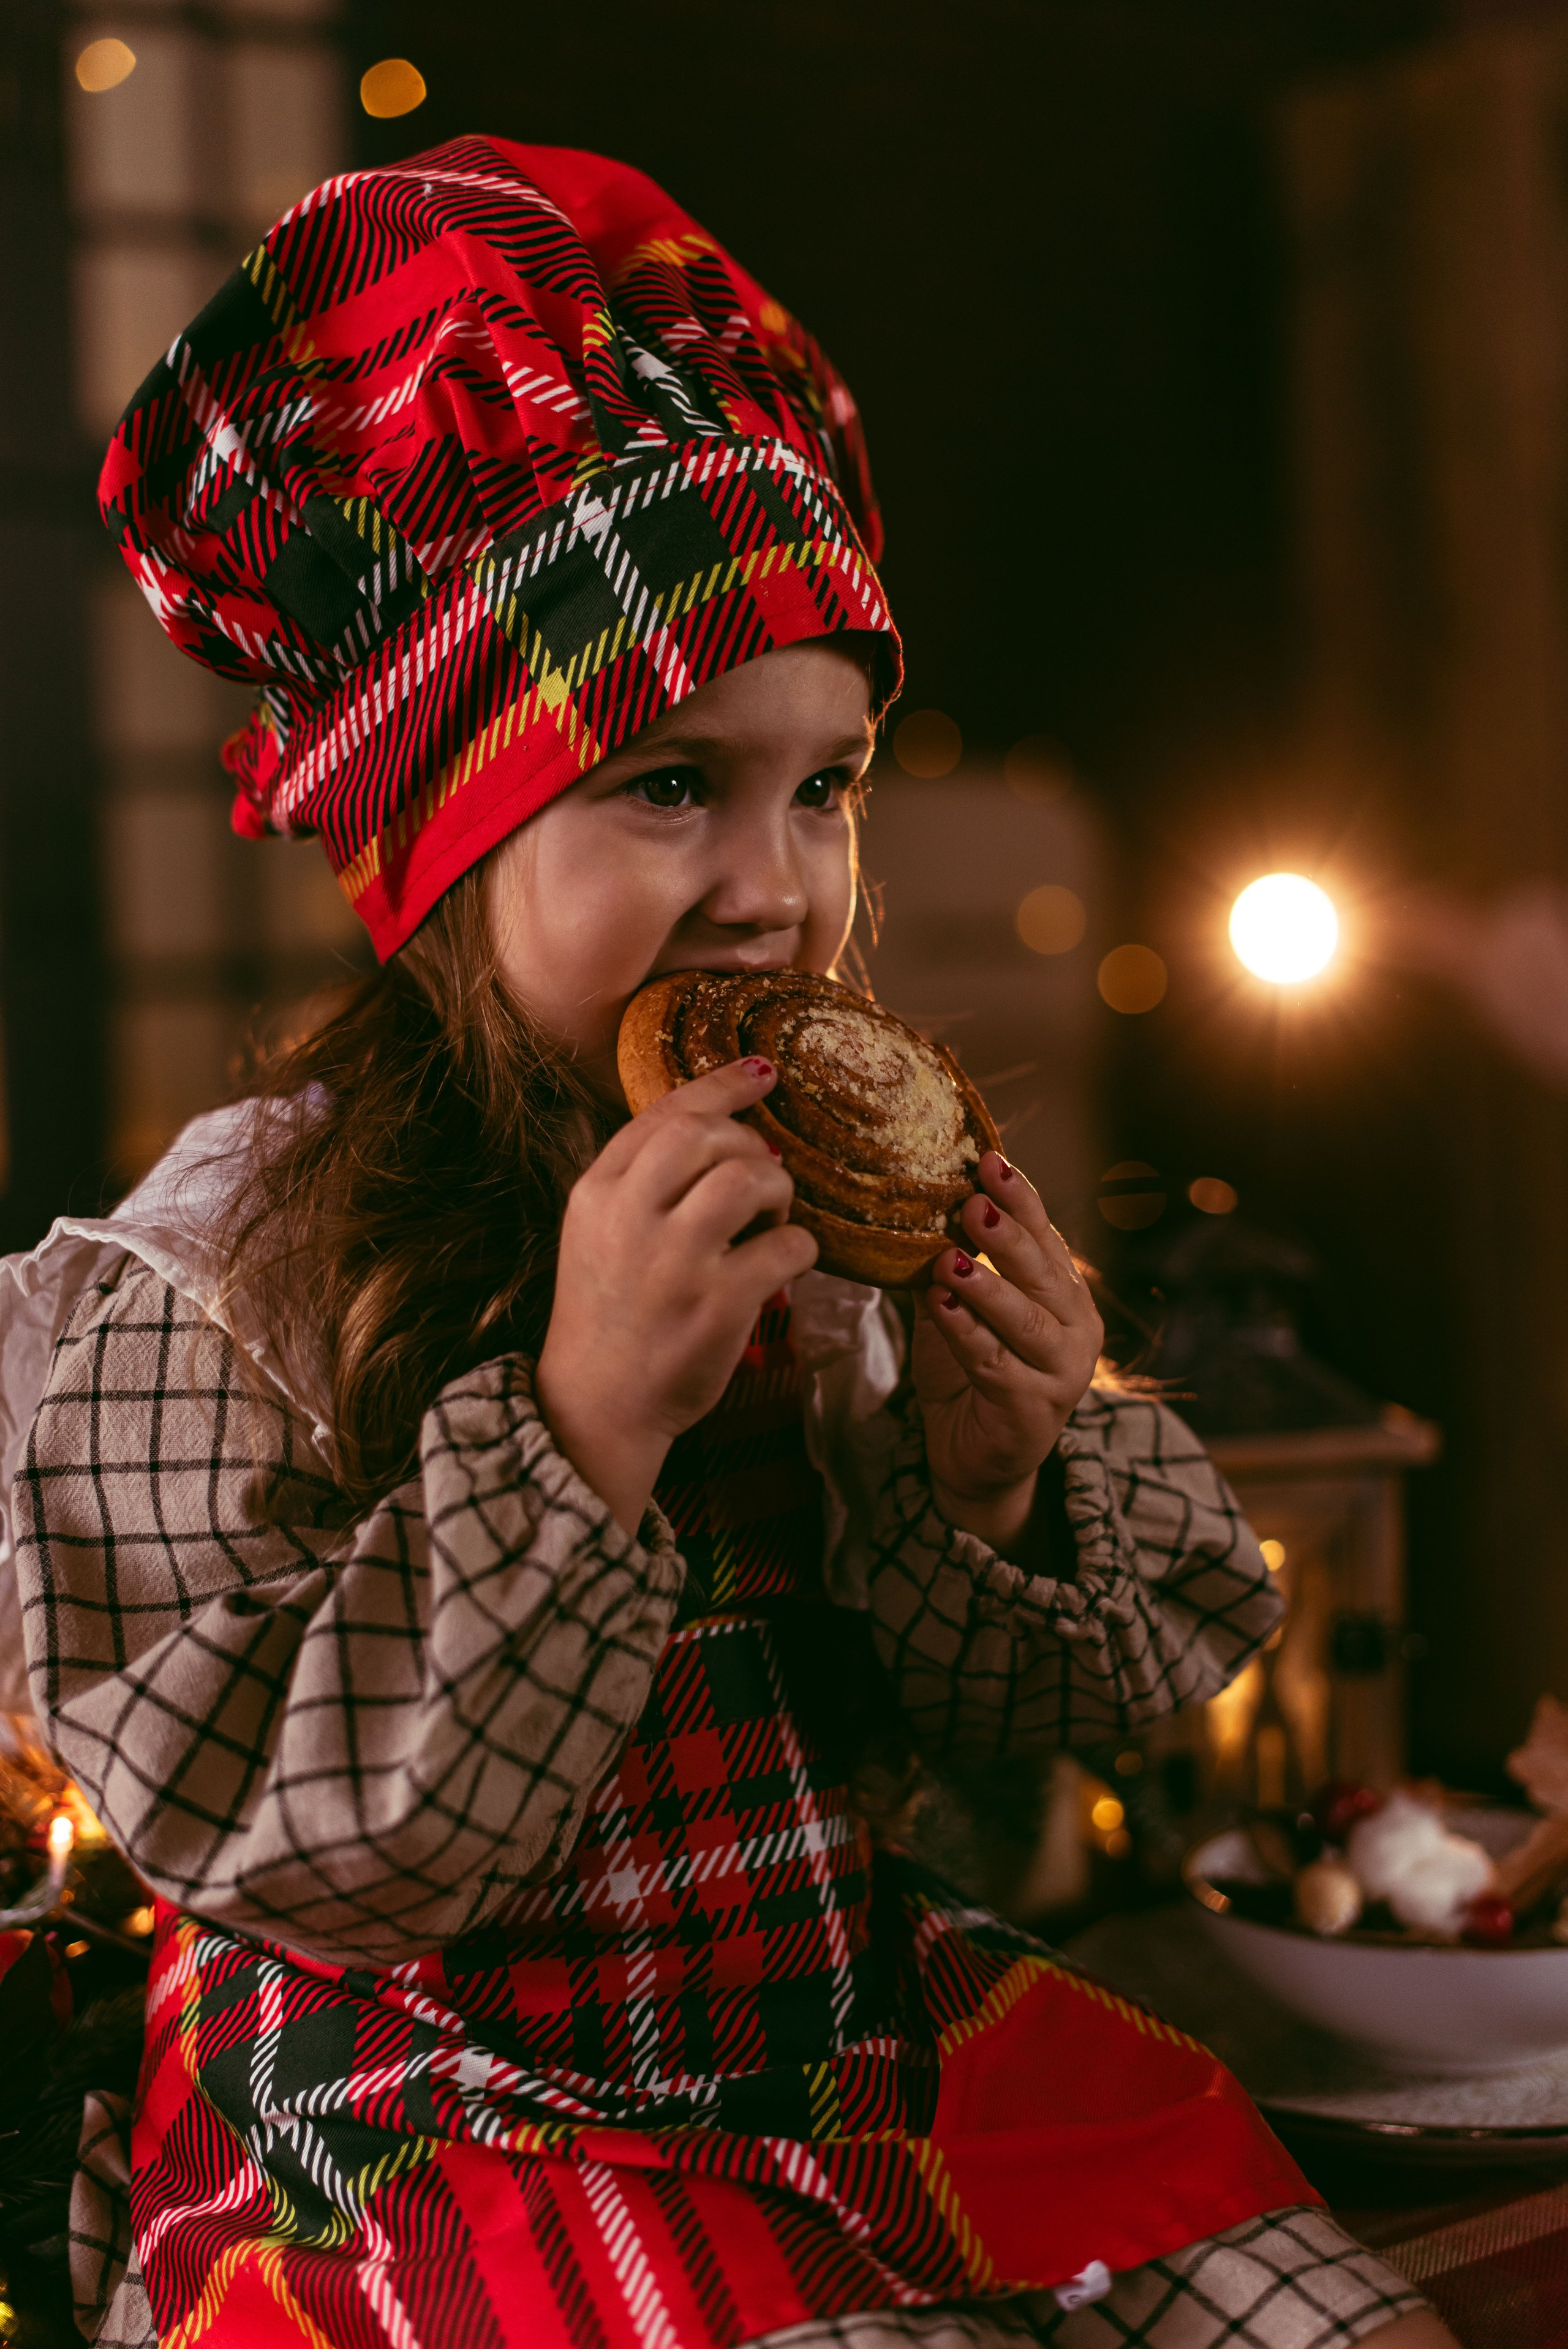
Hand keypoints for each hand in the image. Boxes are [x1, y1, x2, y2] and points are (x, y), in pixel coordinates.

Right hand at [535, 1057, 817, 1532]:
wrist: (595, 1406)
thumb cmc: (609, 1315)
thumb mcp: (597, 1234)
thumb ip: (641, 1181)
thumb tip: (720, 1129)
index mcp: (596, 1192)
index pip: (664, 1113)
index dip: (721, 1085)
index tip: (762, 1073)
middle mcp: (629, 1218)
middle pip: (707, 1134)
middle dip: (750, 1145)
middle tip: (762, 1179)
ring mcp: (673, 1262)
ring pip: (751, 1177)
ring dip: (778, 1192)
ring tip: (770, 1224)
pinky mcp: (716, 1306)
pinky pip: (787, 1246)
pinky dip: (800, 1249)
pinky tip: (784, 1268)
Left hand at [912, 1153, 1103, 1557]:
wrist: (976, 1461)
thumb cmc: (969, 1375)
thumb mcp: (956, 1309)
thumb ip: (948, 1263)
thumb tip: (913, 1203)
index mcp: (1063, 1294)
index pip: (1045, 1236)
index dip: (1021, 1198)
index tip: (990, 1161)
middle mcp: (1074, 1329)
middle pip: (1042, 1272)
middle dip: (1007, 1234)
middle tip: (974, 1200)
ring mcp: (1061, 1373)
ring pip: (1024, 1320)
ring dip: (987, 1286)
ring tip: (950, 1257)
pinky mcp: (1034, 1411)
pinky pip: (996, 1365)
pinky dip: (967, 1334)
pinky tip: (941, 1305)